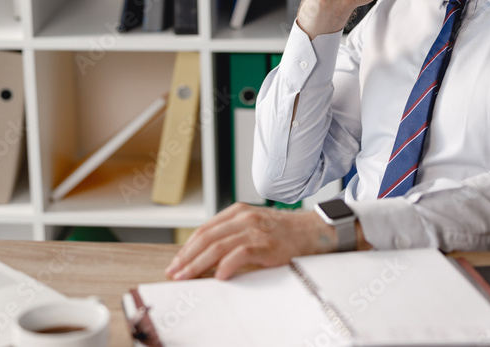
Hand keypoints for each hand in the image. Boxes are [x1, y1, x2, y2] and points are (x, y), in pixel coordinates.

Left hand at [164, 203, 337, 280]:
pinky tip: (218, 276)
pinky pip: (240, 254)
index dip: (187, 247)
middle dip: (187, 257)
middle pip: (206, 238)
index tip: (177, 262)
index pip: (205, 230)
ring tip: (187, 276)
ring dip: (198, 264)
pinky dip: (227, 266)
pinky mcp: (266, 244)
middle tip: (174, 272)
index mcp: (238, 212)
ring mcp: (255, 230)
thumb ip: (233, 234)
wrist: (314, 231)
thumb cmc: (284, 233)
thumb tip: (208, 255)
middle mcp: (244, 218)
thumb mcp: (254, 226)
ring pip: (217, 246)